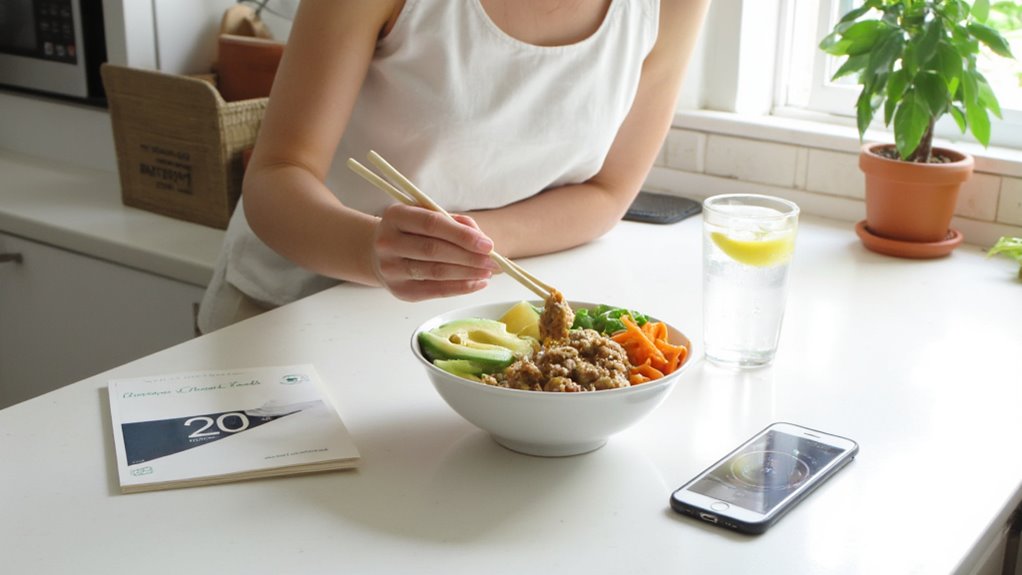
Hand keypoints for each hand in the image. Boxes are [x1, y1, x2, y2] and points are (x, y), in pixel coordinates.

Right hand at [372, 203, 500, 300]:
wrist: (381, 253)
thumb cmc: (413, 232)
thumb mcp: (428, 216)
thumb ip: (455, 223)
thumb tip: (482, 241)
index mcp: (395, 216)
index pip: (431, 224)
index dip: (462, 235)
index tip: (487, 244)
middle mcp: (388, 242)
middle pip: (434, 250)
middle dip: (469, 257)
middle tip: (494, 261)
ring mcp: (391, 269)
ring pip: (436, 272)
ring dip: (467, 274)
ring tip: (488, 272)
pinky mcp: (400, 291)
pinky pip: (435, 291)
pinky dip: (460, 287)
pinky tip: (477, 283)